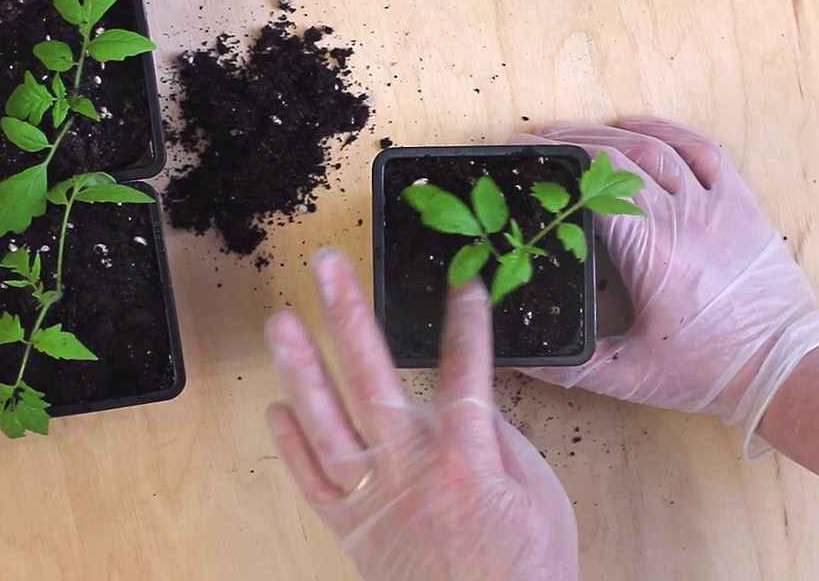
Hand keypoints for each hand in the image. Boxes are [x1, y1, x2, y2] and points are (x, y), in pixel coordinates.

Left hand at [265, 249, 577, 580]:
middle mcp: (408, 465)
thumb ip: (504, 444)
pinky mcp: (351, 528)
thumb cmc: (526, 573)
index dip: (465, 320)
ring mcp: (373, 496)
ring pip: (325, 421)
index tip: (464, 280)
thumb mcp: (542, 499)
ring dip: (300, 367)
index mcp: (464, 454)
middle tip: (326, 268)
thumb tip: (474, 408)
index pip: (464, 368)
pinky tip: (276, 407)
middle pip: (371, 374)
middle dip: (347, 314)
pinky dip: (291, 445)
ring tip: (281, 322)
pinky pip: (311, 481)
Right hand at [515, 119, 818, 457]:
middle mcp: (683, 214)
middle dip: (570, 143)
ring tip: (572, 134)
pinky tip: (635, 126)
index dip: (551, 163)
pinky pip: (702, 149)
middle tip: (534, 145)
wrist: (790, 369)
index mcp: (650, 249)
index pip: (592, 185)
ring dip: (608, 134)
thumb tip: (521, 360)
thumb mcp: (631, 375)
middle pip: (617, 156)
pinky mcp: (742, 204)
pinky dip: (664, 130)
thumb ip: (569, 367)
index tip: (519, 156)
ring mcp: (716, 203)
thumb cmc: (712, 371)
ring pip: (655, 147)